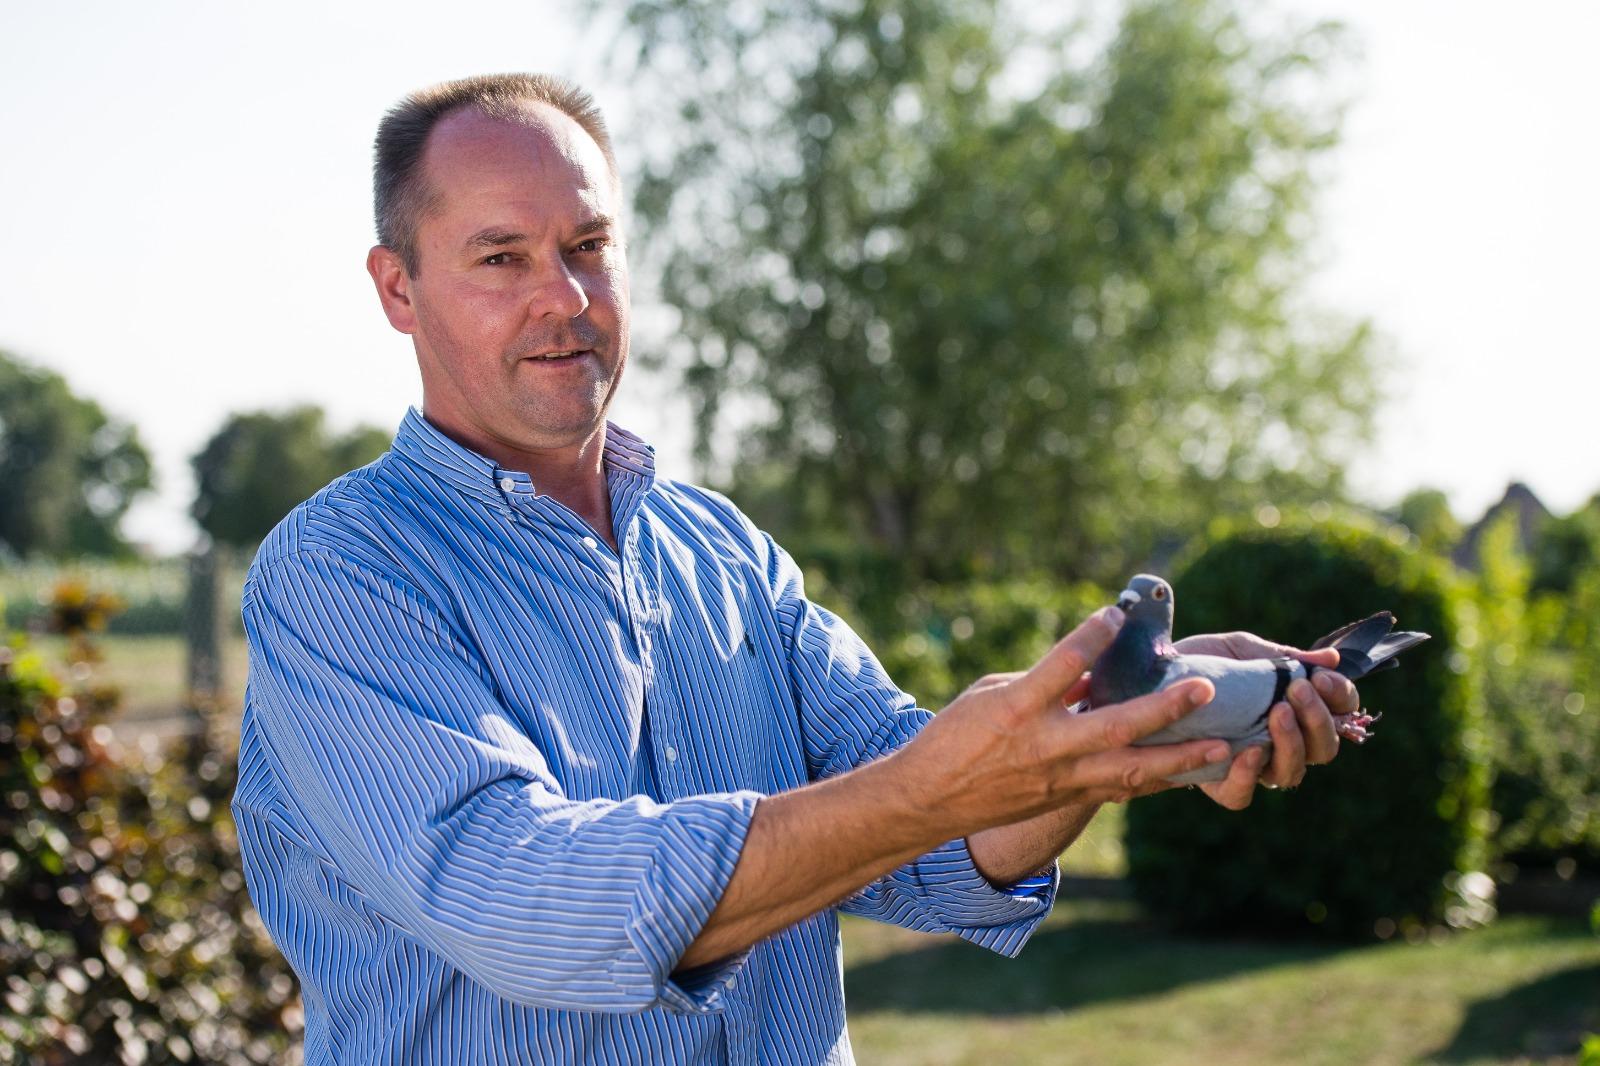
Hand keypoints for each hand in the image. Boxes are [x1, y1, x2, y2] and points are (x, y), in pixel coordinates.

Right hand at [903, 608, 1231, 835]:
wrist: (930, 797)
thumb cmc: (957, 735)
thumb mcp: (992, 693)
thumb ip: (1046, 682)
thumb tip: (1092, 674)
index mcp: (1016, 708)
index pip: (1062, 665)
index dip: (1090, 637)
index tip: (1115, 614)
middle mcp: (1043, 744)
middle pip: (1113, 725)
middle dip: (1163, 708)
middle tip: (1204, 689)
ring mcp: (1058, 777)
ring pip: (1131, 770)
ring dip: (1180, 759)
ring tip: (1223, 747)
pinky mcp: (1065, 798)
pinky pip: (1120, 789)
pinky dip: (1157, 781)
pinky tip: (1191, 773)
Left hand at [1173, 631, 1359, 807]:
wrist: (1146, 676)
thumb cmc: (1199, 662)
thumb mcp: (1242, 651)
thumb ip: (1283, 658)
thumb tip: (1331, 658)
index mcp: (1294, 709)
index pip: (1339, 713)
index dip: (1340, 698)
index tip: (1320, 677)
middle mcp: (1279, 743)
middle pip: (1323, 749)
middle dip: (1318, 719)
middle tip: (1297, 690)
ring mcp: (1250, 766)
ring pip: (1291, 773)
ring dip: (1292, 742)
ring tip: (1277, 712)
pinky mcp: (1215, 782)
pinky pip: (1241, 795)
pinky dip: (1248, 775)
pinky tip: (1247, 750)